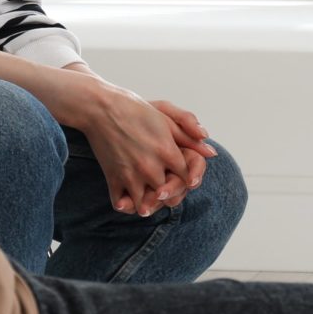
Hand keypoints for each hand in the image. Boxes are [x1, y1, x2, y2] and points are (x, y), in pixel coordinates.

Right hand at [66, 76, 212, 213]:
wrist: (101, 108)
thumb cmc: (136, 110)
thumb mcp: (167, 117)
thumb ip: (190, 135)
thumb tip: (211, 153)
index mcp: (168, 151)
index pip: (187, 178)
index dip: (187, 179)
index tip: (183, 177)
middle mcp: (151, 167)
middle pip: (169, 195)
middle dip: (170, 194)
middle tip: (166, 191)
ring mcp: (131, 175)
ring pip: (146, 205)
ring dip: (148, 204)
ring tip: (149, 197)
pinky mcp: (113, 178)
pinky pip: (121, 204)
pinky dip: (126, 205)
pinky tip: (129, 198)